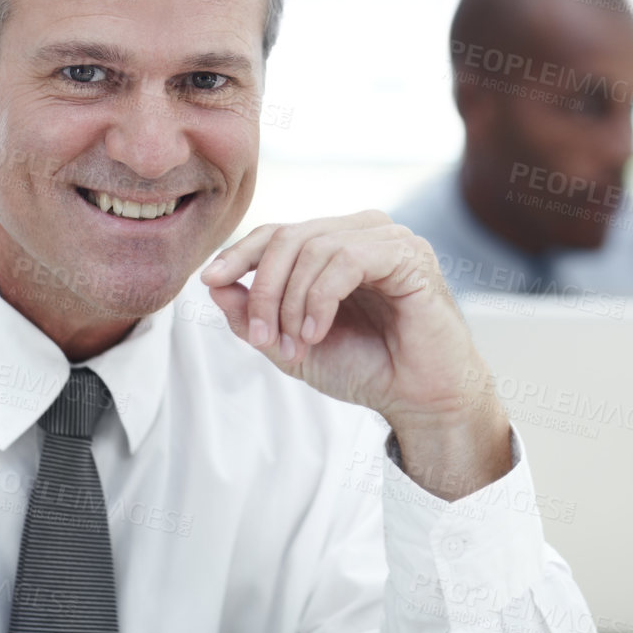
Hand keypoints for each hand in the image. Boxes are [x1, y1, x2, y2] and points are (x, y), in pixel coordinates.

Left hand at [200, 210, 511, 500]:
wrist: (421, 400)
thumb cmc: (367, 369)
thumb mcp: (293, 345)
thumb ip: (253, 316)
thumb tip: (214, 284)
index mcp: (337, 245)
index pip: (279, 232)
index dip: (240, 253)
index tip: (210, 281)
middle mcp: (363, 233)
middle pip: (290, 236)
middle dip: (264, 289)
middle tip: (261, 337)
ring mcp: (389, 240)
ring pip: (314, 246)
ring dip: (292, 301)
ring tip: (298, 343)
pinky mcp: (409, 256)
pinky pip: (345, 259)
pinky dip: (320, 297)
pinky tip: (318, 331)